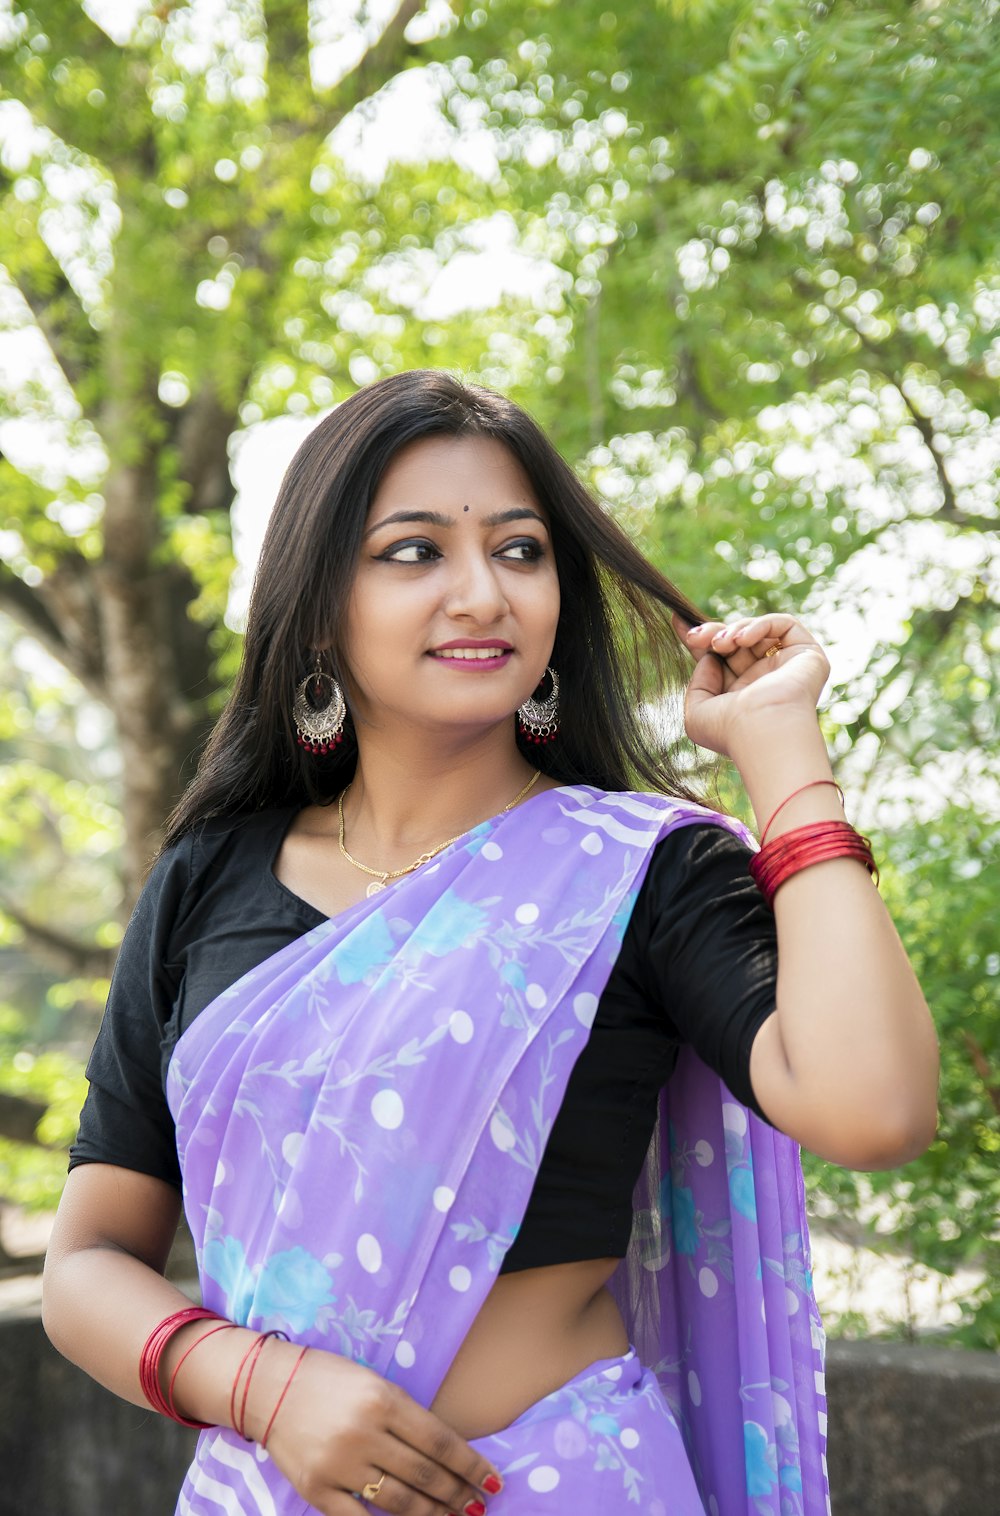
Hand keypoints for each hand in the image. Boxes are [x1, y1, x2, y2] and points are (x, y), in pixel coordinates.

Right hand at [257, 1344, 502, 1515]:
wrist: (267, 1387)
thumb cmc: (329, 1379)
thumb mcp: (374, 1383)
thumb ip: (406, 1415)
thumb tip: (445, 1453)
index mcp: (382, 1399)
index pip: (439, 1440)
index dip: (470, 1465)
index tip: (492, 1480)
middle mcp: (363, 1434)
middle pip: (424, 1474)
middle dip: (457, 1493)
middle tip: (478, 1505)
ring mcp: (339, 1465)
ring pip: (398, 1502)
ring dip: (432, 1514)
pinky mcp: (316, 1489)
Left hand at [674, 612, 830, 758]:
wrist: (763, 732)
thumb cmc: (729, 730)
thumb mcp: (697, 712)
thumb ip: (698, 684)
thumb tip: (709, 658)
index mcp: (743, 695)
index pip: (722, 658)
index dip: (702, 639)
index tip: (678, 621)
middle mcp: (766, 680)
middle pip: (737, 641)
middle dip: (713, 633)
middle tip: (695, 636)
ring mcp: (788, 667)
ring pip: (758, 631)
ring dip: (733, 630)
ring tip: (719, 644)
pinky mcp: (808, 655)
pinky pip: (784, 625)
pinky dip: (759, 625)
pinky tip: (742, 640)